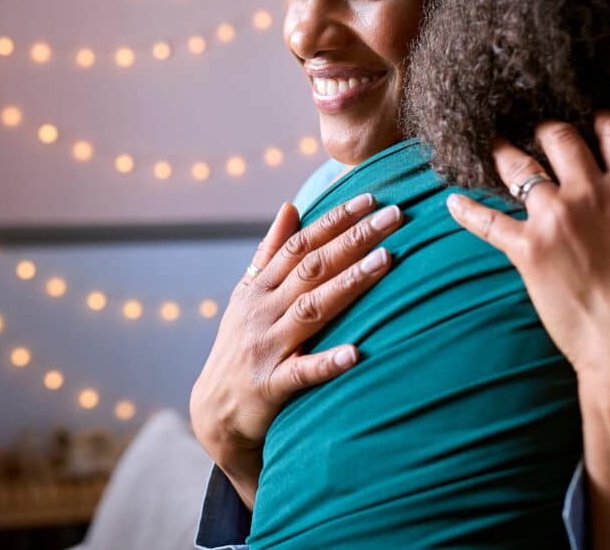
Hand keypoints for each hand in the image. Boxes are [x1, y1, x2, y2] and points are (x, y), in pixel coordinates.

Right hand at [189, 194, 402, 508]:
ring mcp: (267, 346)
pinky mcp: (272, 385)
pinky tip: (356, 352)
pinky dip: (328, 361)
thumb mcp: (248, 295)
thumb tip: (290, 206)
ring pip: (313, 309)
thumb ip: (271, 252)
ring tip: (386, 260)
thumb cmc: (241, 345)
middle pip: (313, 267)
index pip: (302, 244)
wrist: (214, 411)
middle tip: (394, 216)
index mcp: (260, 287)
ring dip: (350, 283)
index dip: (335, 219)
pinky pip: (303, 371)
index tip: (371, 198)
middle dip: (354, 238)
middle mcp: (263, 310)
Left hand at [446, 113, 609, 549]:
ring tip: (493, 145)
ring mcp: (553, 221)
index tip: (599, 122)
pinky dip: (467, 211)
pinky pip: (488, 224)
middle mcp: (588, 193)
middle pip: (559, 139)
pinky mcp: (527, 253)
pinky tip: (450, 201)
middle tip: (543, 130)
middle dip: (551, 131)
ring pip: (519, 170)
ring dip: (505, 153)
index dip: (606, 122)